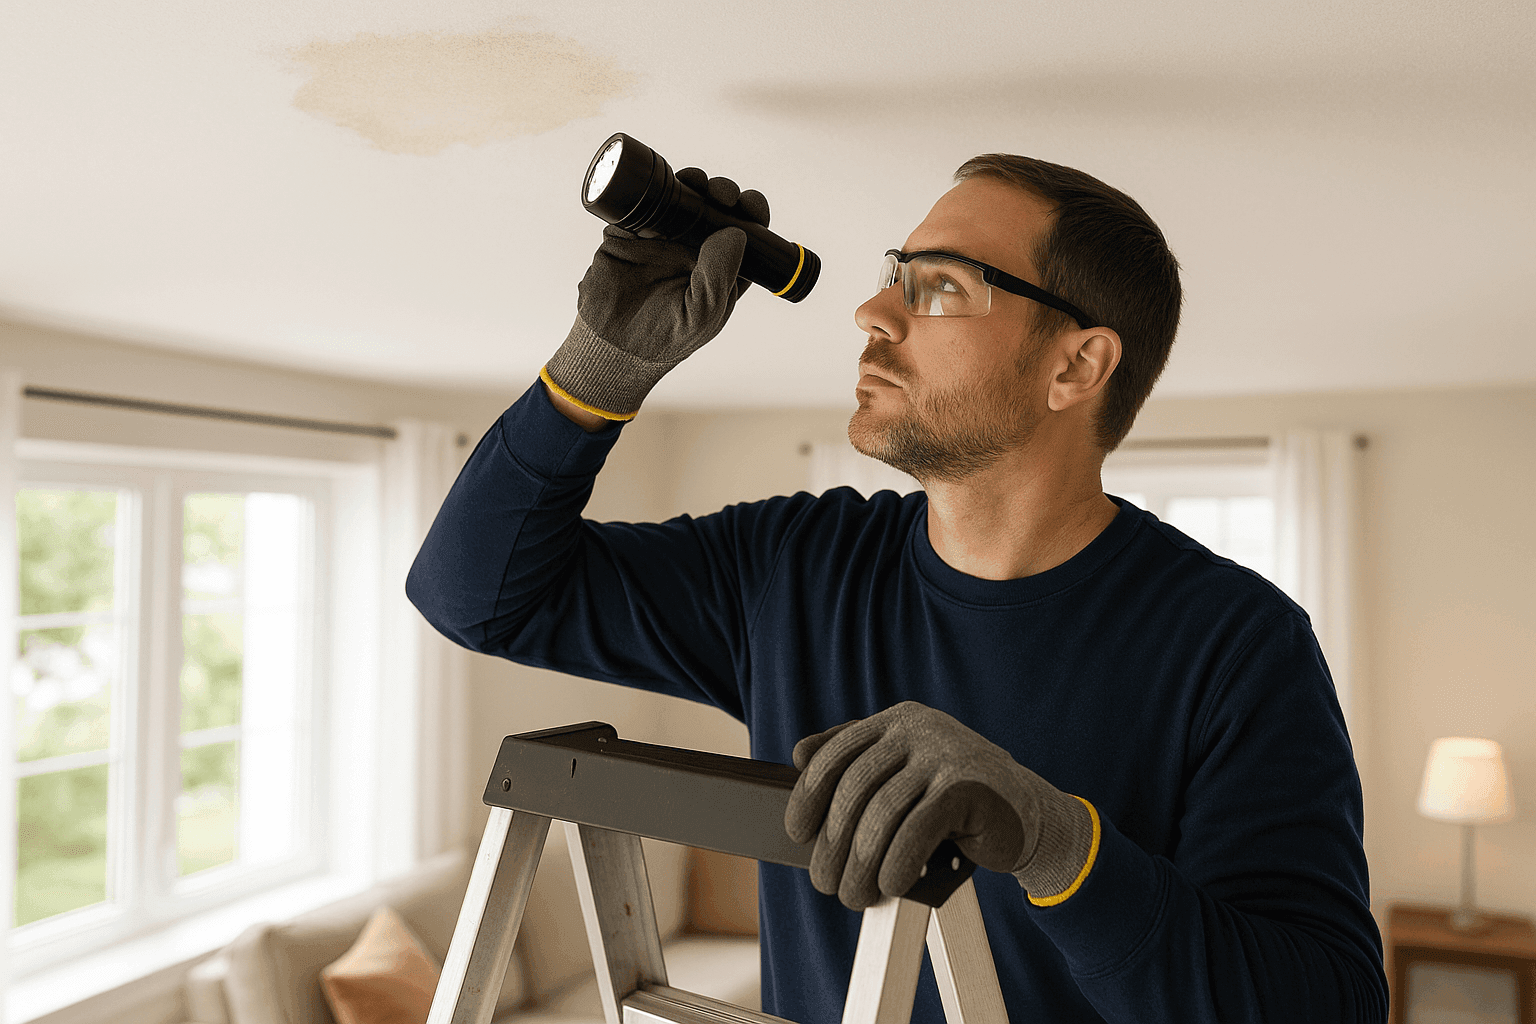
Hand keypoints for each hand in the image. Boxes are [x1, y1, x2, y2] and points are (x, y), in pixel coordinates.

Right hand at [542, 168, 769, 419]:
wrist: (611, 344)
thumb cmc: (663, 339)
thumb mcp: (703, 314)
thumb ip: (720, 275)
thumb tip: (734, 232)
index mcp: (722, 271)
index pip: (748, 235)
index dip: (753, 215)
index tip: (750, 206)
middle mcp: (697, 250)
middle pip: (720, 209)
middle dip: (726, 193)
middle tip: (721, 193)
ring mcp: (666, 237)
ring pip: (688, 198)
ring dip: (697, 183)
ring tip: (696, 182)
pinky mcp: (634, 230)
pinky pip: (649, 199)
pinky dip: (659, 185)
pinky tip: (668, 182)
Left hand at [783, 701, 1096, 909]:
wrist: (1026, 814)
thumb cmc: (954, 800)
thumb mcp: (903, 772)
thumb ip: (857, 758)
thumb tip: (800, 754)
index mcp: (897, 721)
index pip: (837, 754)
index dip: (809, 796)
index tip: (797, 834)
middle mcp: (919, 729)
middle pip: (856, 789)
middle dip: (834, 844)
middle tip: (827, 883)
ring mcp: (946, 754)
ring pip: (883, 814)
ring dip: (862, 865)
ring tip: (856, 895)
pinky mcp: (969, 786)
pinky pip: (917, 830)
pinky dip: (898, 863)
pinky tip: (892, 885)